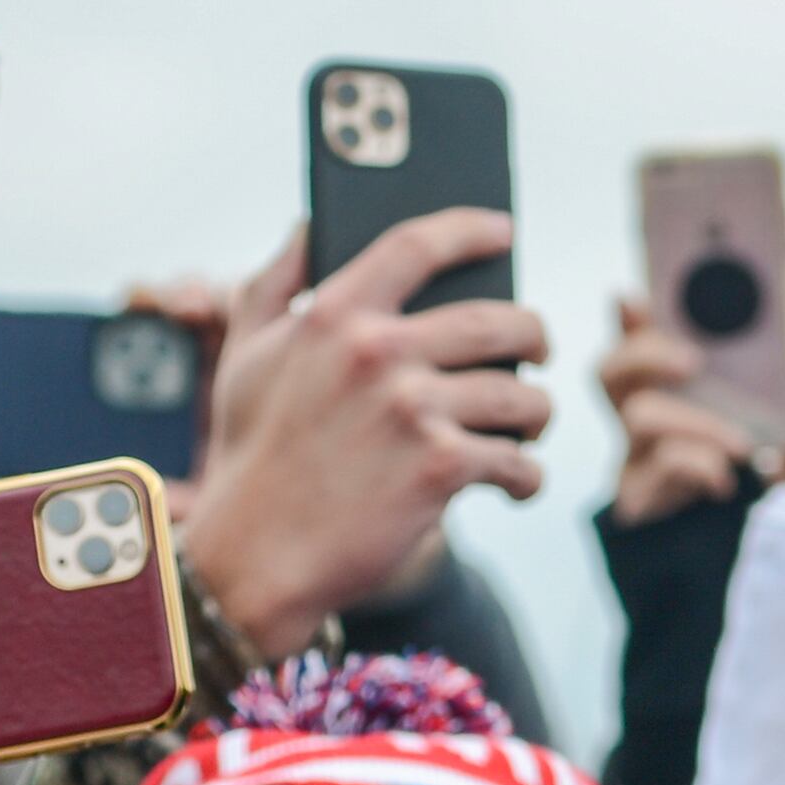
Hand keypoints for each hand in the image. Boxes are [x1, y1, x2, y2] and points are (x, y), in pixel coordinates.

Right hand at [180, 214, 553, 662]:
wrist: (254, 560)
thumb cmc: (252, 457)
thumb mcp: (244, 357)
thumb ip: (273, 282)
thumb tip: (307, 224)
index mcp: (333, 314)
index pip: (416, 245)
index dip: (470, 230)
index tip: (502, 231)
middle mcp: (377, 352)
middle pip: (498, 321)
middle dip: (534, 336)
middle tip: (540, 349)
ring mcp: (412, 410)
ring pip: (522, 395)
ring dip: (537, 413)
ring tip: (528, 427)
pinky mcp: (440, 469)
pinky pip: (518, 461)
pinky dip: (526, 476)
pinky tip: (515, 483)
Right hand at [601, 294, 784, 525]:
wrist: (761, 575)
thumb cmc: (770, 513)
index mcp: (679, 406)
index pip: (643, 352)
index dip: (630, 324)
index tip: (632, 297)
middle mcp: (648, 432)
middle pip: (611, 374)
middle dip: (644, 354)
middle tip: (692, 362)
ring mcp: (636, 468)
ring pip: (639, 419)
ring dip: (695, 423)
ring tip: (739, 446)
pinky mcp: (637, 507)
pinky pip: (649, 473)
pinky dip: (690, 466)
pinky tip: (722, 480)